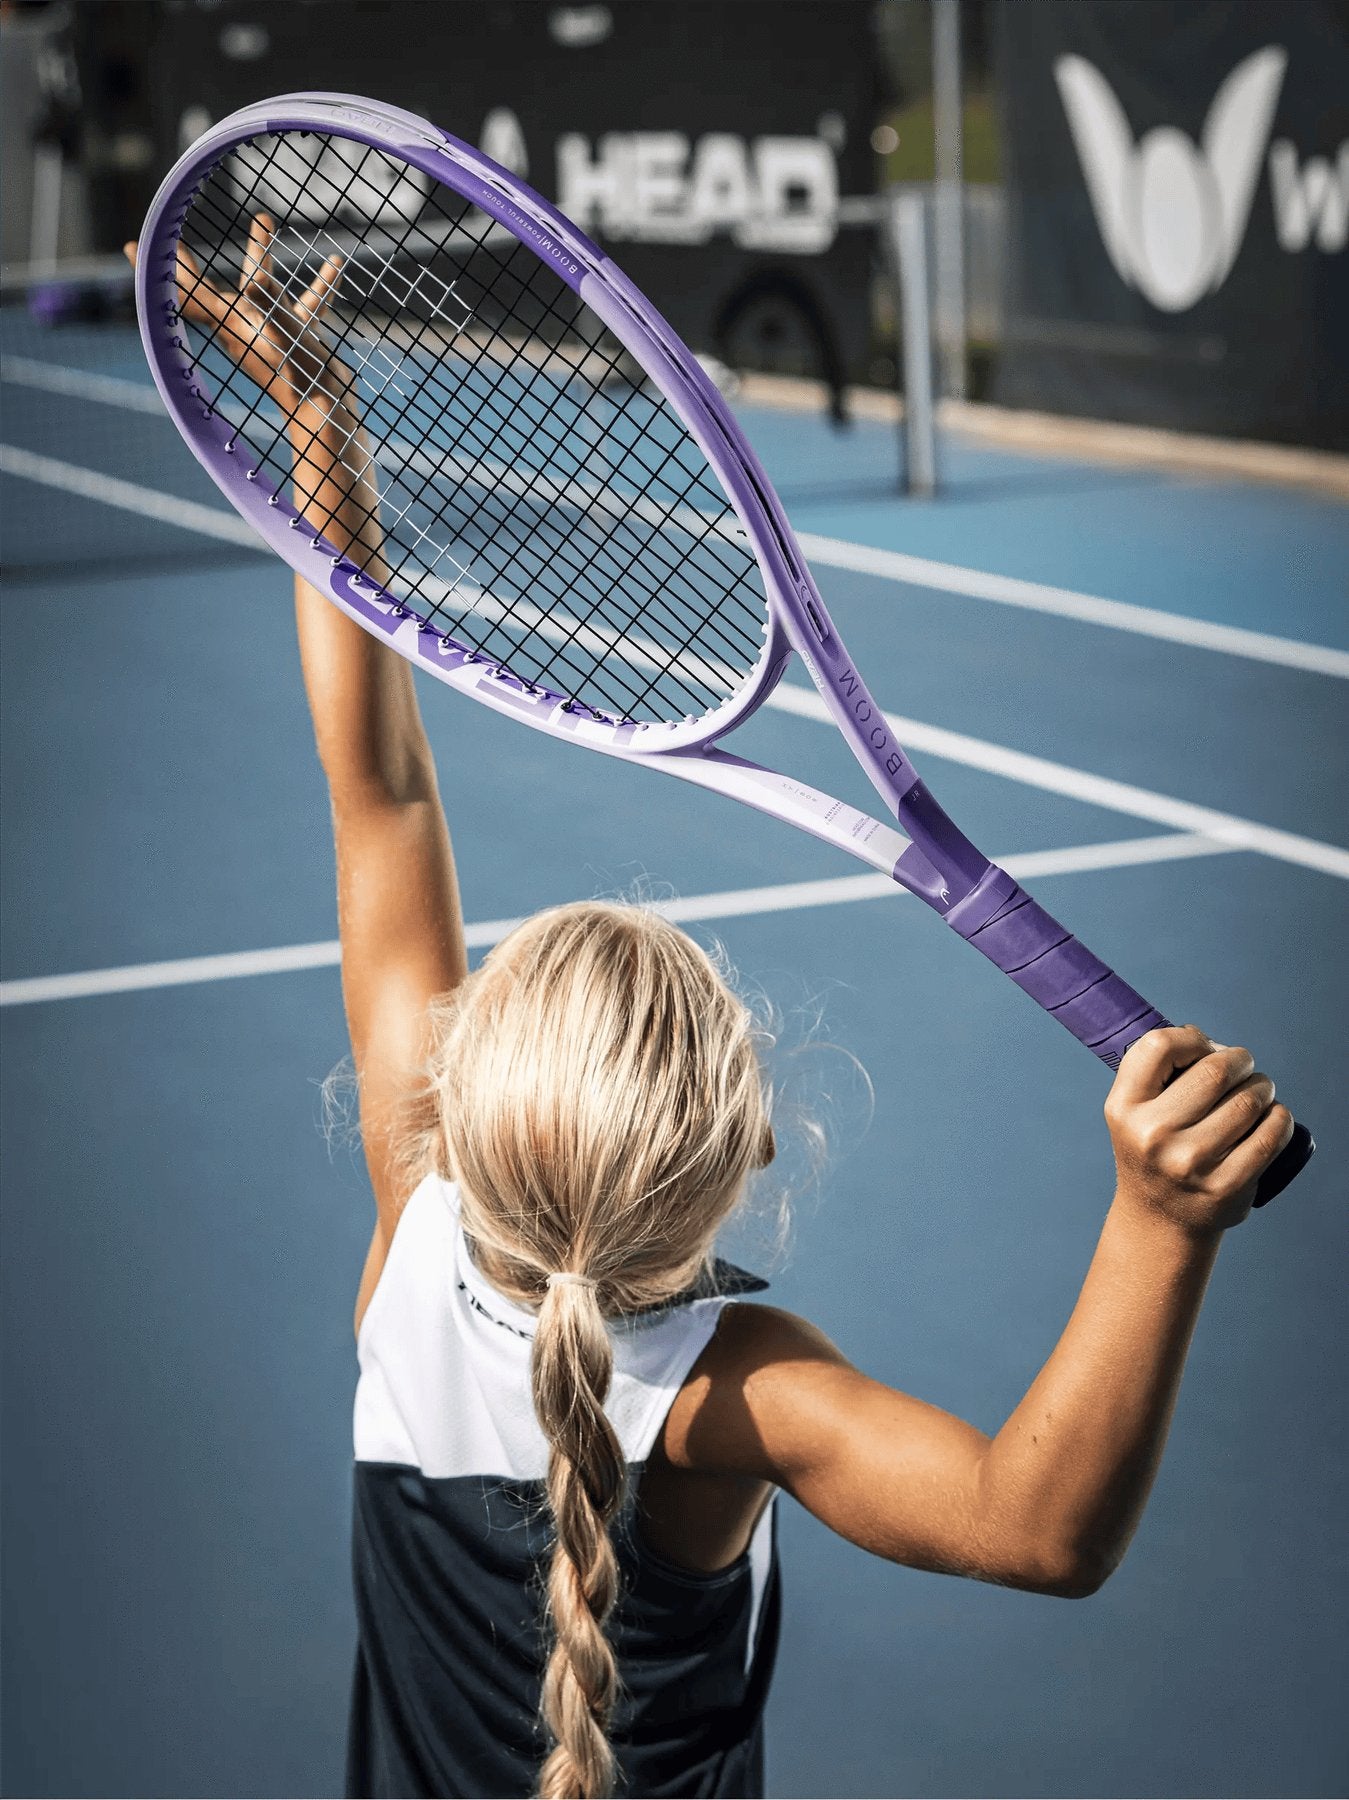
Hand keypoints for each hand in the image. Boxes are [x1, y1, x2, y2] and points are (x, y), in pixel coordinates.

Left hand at [124, 216, 352, 433]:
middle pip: (206, 287)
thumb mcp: (284, 340)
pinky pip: (304, 303)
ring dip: (262, 251)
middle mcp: (244, 325)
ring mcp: (271, 331)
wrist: (327, 416)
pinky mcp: (297, 338)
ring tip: (264, 218)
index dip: (156, 269)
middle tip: (167, 237)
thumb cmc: (303, 381)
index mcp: (232, 323)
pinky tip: (336, 263)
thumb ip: (269, 309)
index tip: (130, 246)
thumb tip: (257, 282)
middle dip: (189, 260)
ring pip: (260, 283)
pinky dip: (318, 284)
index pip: (184, 291)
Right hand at [1105, 1026, 1293, 1234]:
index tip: (1205, 1048)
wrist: (1159, 1219)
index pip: (1159, 1045)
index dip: (1192, 1037)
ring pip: (1250, 1100)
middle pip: (1216, 1070)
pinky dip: (1280, 1117)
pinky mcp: (1227, 1187)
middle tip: (1243, 1067)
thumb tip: (1212, 1043)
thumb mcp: (1134, 1110)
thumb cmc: (1154, 1148)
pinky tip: (1273, 1116)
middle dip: (1240, 1060)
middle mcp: (1153, 1135)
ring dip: (1263, 1087)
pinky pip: (1271, 1134)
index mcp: (1124, 1108)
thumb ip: (1158, 1070)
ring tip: (1258, 1092)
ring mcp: (1191, 1164)